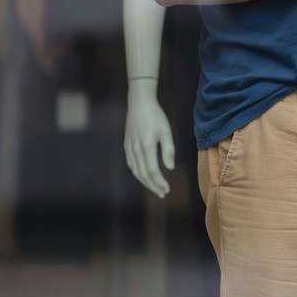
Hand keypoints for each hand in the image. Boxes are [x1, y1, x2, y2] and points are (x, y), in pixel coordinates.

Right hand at [124, 80, 175, 197]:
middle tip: (163, 193)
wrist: (139, 103)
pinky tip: (144, 177)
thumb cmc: (156, 116)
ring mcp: (129, 147)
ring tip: (156, 188)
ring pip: (136, 171)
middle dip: (153, 186)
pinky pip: (131, 164)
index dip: (159, 182)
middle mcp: (136, 149)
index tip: (167, 189)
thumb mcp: (166, 131)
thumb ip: (168, 150)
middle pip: (143, 174)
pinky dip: (138, 173)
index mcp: (147, 145)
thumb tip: (170, 168)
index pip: (153, 170)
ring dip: (145, 182)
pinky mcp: (127, 145)